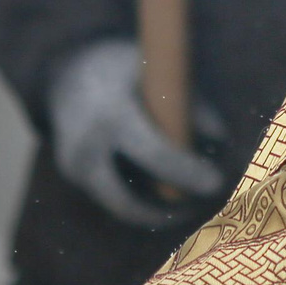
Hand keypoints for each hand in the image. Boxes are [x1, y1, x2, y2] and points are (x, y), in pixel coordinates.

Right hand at [49, 38, 225, 225]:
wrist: (66, 71)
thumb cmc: (124, 70)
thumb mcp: (157, 73)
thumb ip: (187, 103)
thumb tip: (220, 138)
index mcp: (111, 115)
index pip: (154, 156)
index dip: (188, 174)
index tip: (217, 182)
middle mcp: (85, 147)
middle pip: (126, 203)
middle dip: (165, 213)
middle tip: (197, 208)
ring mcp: (73, 166)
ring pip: (120, 206)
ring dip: (153, 211)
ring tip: (185, 200)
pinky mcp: (73, 175)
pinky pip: (111, 195)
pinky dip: (138, 198)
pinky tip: (161, 184)